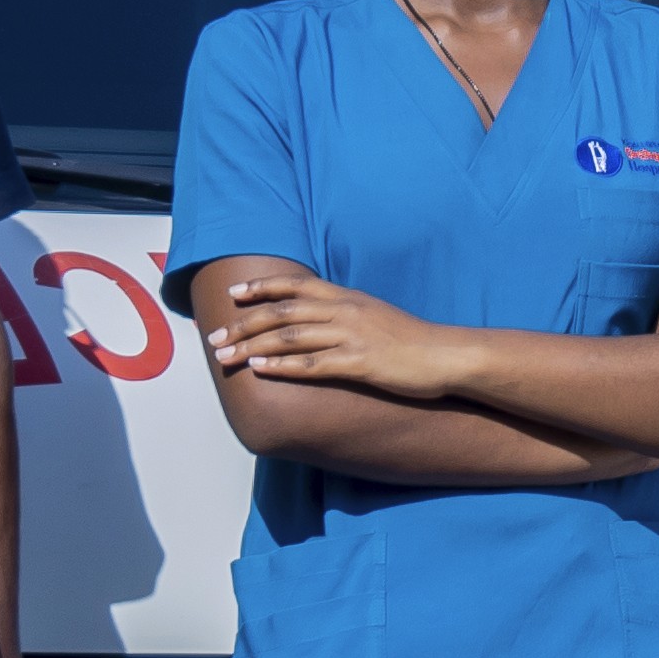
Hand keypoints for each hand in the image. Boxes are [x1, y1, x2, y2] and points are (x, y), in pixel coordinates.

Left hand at [190, 266, 469, 404]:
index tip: (233, 294)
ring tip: (225, 358)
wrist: (444, 354)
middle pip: (280, 314)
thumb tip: (315, 315)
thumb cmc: (409, 338)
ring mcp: (350, 336)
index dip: (260, 288)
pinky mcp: (358, 363)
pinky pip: (312, 365)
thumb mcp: (373, 312)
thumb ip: (342, 310)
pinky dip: (281, 366)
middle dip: (242, 326)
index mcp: (345, 297)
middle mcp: (343, 311)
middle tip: (214, 339)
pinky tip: (260, 371)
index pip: (293, 287)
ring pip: (288, 338)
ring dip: (251, 347)